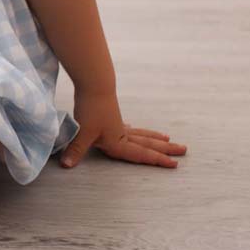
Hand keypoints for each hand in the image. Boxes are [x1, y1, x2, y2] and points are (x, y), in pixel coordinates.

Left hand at [59, 90, 185, 168]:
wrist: (93, 83)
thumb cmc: (91, 108)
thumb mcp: (82, 132)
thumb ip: (75, 150)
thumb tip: (66, 165)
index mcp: (118, 141)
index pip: (141, 155)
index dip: (157, 160)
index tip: (175, 164)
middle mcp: (122, 133)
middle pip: (147, 143)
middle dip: (165, 149)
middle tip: (184, 150)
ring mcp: (118, 123)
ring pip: (140, 133)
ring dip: (154, 138)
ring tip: (167, 139)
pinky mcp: (111, 114)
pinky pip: (127, 126)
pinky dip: (133, 130)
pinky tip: (131, 128)